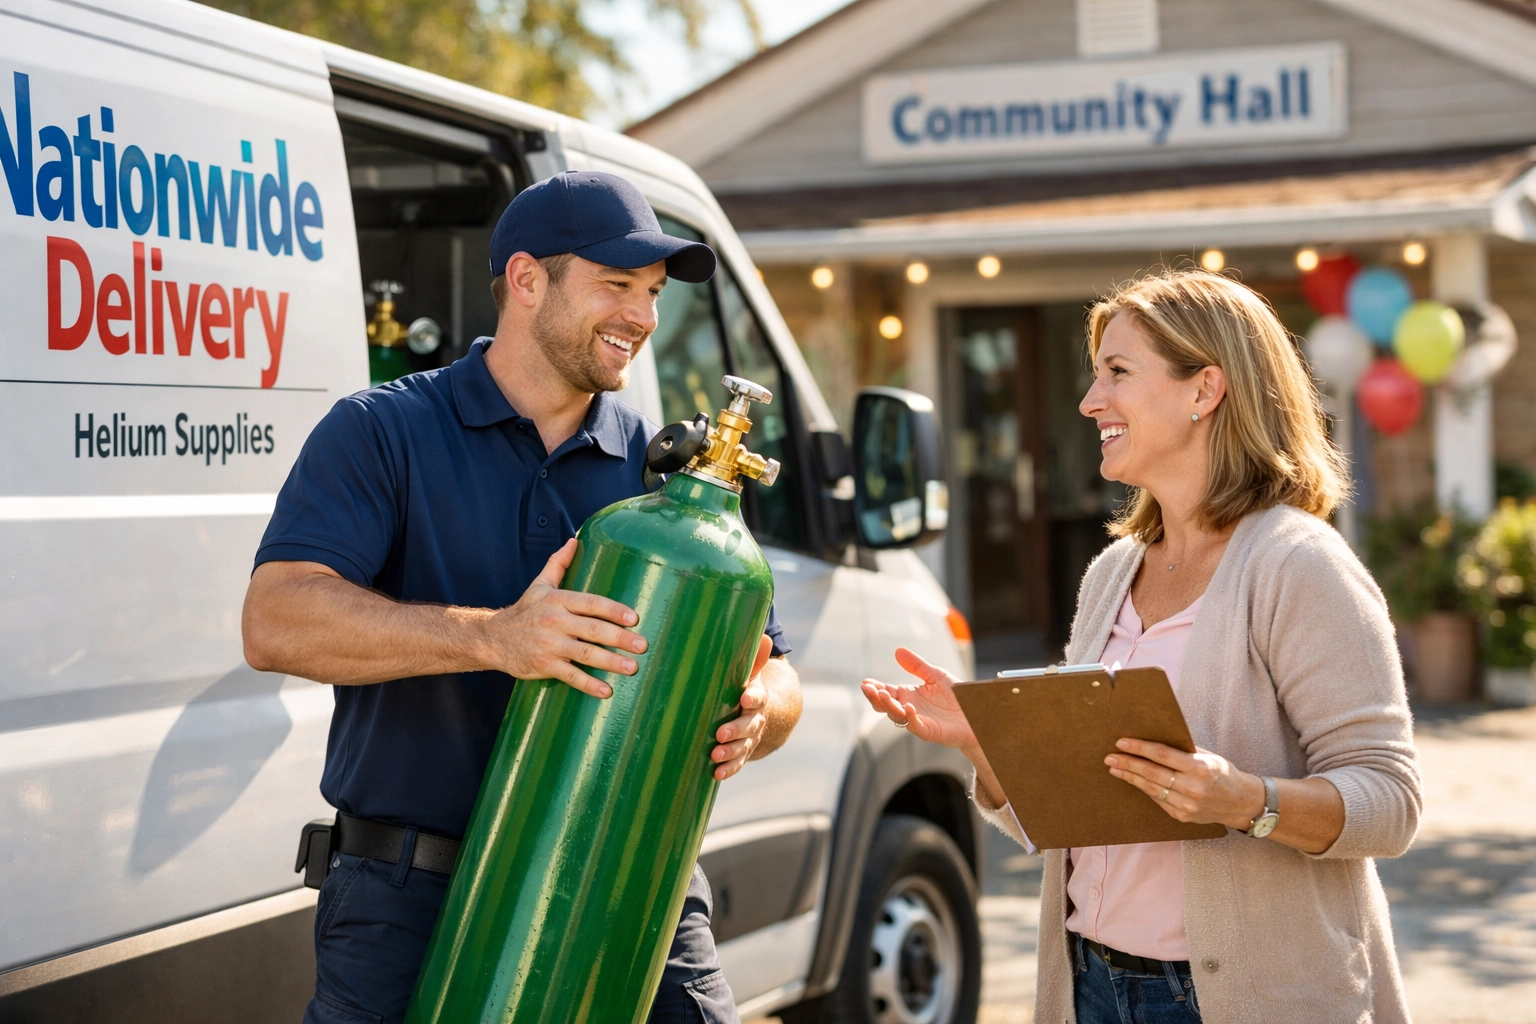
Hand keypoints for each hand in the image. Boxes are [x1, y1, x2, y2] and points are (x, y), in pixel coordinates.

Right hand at [482, 539, 647, 697]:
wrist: (494, 638)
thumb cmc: (525, 610)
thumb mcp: (539, 584)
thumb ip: (559, 563)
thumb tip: (574, 540)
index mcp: (558, 600)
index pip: (591, 603)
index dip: (613, 610)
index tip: (633, 618)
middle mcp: (554, 621)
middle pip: (592, 629)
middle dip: (619, 638)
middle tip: (642, 645)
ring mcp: (549, 645)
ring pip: (584, 654)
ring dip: (610, 662)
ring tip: (632, 667)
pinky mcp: (544, 665)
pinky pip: (570, 676)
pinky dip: (589, 684)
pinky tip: (606, 690)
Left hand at [712, 635, 773, 780]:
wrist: (754, 711)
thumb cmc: (742, 686)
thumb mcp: (747, 672)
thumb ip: (753, 658)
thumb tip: (765, 636)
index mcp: (756, 696)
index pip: (758, 696)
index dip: (753, 697)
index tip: (745, 699)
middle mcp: (756, 718)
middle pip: (750, 725)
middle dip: (736, 730)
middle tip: (720, 733)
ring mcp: (750, 737)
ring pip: (744, 746)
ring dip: (731, 752)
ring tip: (715, 755)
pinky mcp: (742, 752)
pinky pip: (739, 762)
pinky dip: (729, 769)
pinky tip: (716, 774)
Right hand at [860, 648, 977, 752]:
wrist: (977, 712)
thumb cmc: (956, 696)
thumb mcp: (935, 675)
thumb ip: (916, 666)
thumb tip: (897, 651)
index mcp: (908, 695)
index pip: (886, 692)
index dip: (875, 688)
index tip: (866, 682)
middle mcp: (909, 709)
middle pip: (886, 706)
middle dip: (875, 698)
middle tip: (868, 689)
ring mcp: (918, 721)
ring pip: (898, 717)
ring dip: (889, 707)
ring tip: (884, 695)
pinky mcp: (931, 731)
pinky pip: (916, 726)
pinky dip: (910, 718)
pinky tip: (908, 707)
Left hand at [1106, 739, 1265, 830]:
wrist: (1241, 803)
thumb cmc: (1223, 773)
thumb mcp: (1208, 756)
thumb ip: (1184, 750)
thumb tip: (1154, 738)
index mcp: (1200, 768)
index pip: (1163, 756)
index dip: (1140, 748)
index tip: (1122, 742)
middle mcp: (1193, 788)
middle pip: (1152, 773)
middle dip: (1128, 764)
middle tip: (1110, 757)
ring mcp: (1187, 805)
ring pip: (1152, 789)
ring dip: (1130, 778)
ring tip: (1115, 769)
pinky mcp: (1182, 816)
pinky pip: (1158, 800)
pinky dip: (1144, 789)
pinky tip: (1133, 781)